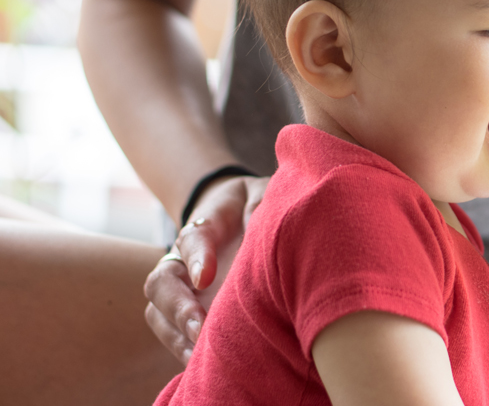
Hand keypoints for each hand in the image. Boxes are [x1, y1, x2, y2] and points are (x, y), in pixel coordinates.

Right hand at [143, 174, 268, 361]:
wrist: (237, 216)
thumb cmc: (250, 206)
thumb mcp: (259, 195)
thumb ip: (259, 203)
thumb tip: (261, 221)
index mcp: (202, 227)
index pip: (192, 239)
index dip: (197, 256)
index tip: (205, 276)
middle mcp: (181, 261)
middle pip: (162, 282)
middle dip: (177, 306)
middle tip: (199, 326)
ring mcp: (179, 289)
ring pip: (158, 312)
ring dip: (175, 334)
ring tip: (196, 353)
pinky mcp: (185, 311)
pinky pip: (170, 332)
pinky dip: (179, 348)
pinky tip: (199, 362)